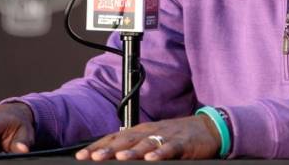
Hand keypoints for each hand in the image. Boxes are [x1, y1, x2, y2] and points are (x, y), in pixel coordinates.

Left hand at [76, 115, 220, 160]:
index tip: (81, 155)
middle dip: (108, 149)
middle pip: (125, 140)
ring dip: (132, 151)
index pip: (114, 138)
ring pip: (146, 143)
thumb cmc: (176, 136)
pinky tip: (152, 159)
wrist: (207, 128)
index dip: (97, 146)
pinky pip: (170, 148)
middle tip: (93, 157)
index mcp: (140, 131)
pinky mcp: (182, 144)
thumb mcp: (152, 139)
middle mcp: (149, 131)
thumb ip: (133, 146)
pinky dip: (160, 153)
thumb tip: (111, 156)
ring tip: (119, 157)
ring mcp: (166, 136)